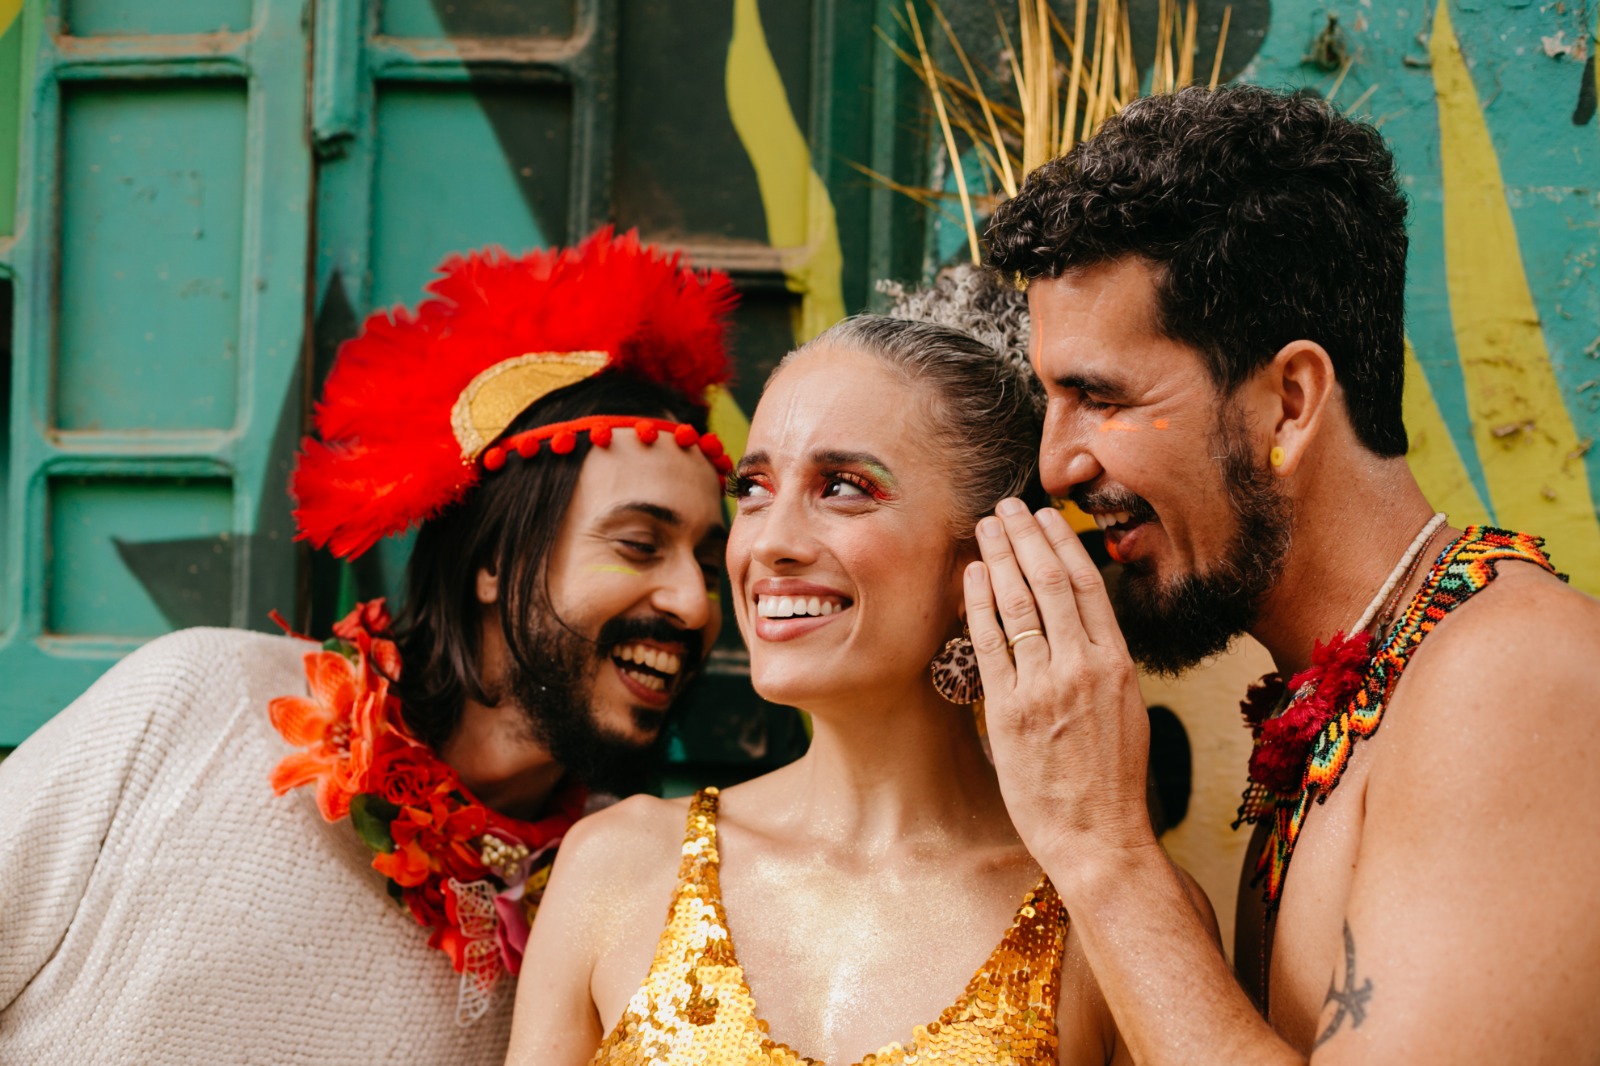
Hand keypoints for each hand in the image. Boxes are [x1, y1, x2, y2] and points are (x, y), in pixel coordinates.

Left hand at [965, 499, 1158, 877]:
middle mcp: (1084, 667)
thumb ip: (1101, 667)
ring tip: (984, 528)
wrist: (1099, 837)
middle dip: (1025, 537)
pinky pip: (990, 643)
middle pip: (1051, 582)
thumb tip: (1079, 630)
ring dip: (998, 558)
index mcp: (1117, 664)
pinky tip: (970, 576)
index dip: (1061, 544)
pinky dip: (979, 604)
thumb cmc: (1112, 782)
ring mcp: (1046, 686)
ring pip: (1020, 604)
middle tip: (1005, 506)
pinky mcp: (1010, 711)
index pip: (1087, 586)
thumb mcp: (1125, 712)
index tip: (1044, 516)